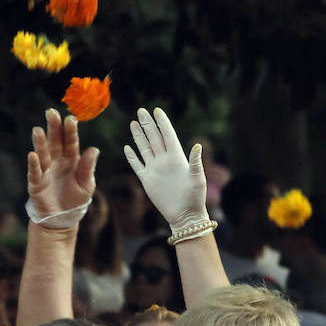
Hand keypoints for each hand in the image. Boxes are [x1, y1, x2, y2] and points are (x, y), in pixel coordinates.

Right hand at [26, 108, 97, 228]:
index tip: (71, 119)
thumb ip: (88, 168)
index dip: (70, 131)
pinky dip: (33, 164)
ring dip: (40, 143)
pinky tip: (32, 155)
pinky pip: (35, 173)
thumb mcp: (87, 185)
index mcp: (71, 159)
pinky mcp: (36, 183)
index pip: (70, 142)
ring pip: (43, 154)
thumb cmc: (75, 199)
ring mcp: (45, 171)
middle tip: (51, 113)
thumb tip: (94, 150)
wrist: (63, 219)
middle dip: (53, 128)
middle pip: (54, 142)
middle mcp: (56, 161)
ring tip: (37, 130)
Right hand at [123, 108, 207, 233]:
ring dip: (139, 136)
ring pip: (144, 148)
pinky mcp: (147, 180)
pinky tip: (127, 147)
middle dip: (147, 124)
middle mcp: (165, 161)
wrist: (185, 215)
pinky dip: (132, 157)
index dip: (162, 123)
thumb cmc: (195, 197)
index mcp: (177, 158)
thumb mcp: (198, 179)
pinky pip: (137, 165)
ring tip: (133, 123)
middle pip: (154, 138)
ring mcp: (155, 169)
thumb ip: (196, 162)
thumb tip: (198, 145)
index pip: (168, 135)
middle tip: (141, 111)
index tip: (157, 110)